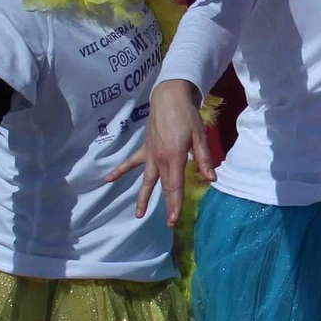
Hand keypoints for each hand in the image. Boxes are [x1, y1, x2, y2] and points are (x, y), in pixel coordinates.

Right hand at [106, 81, 215, 224]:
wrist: (168, 97)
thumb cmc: (187, 115)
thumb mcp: (199, 135)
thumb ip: (204, 158)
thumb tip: (211, 178)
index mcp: (174, 156)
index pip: (175, 186)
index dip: (175, 204)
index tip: (174, 220)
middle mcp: (160, 159)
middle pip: (163, 186)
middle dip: (167, 205)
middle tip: (169, 224)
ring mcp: (150, 154)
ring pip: (146, 180)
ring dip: (142, 197)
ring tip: (138, 215)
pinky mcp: (145, 148)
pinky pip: (131, 162)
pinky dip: (120, 171)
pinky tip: (108, 179)